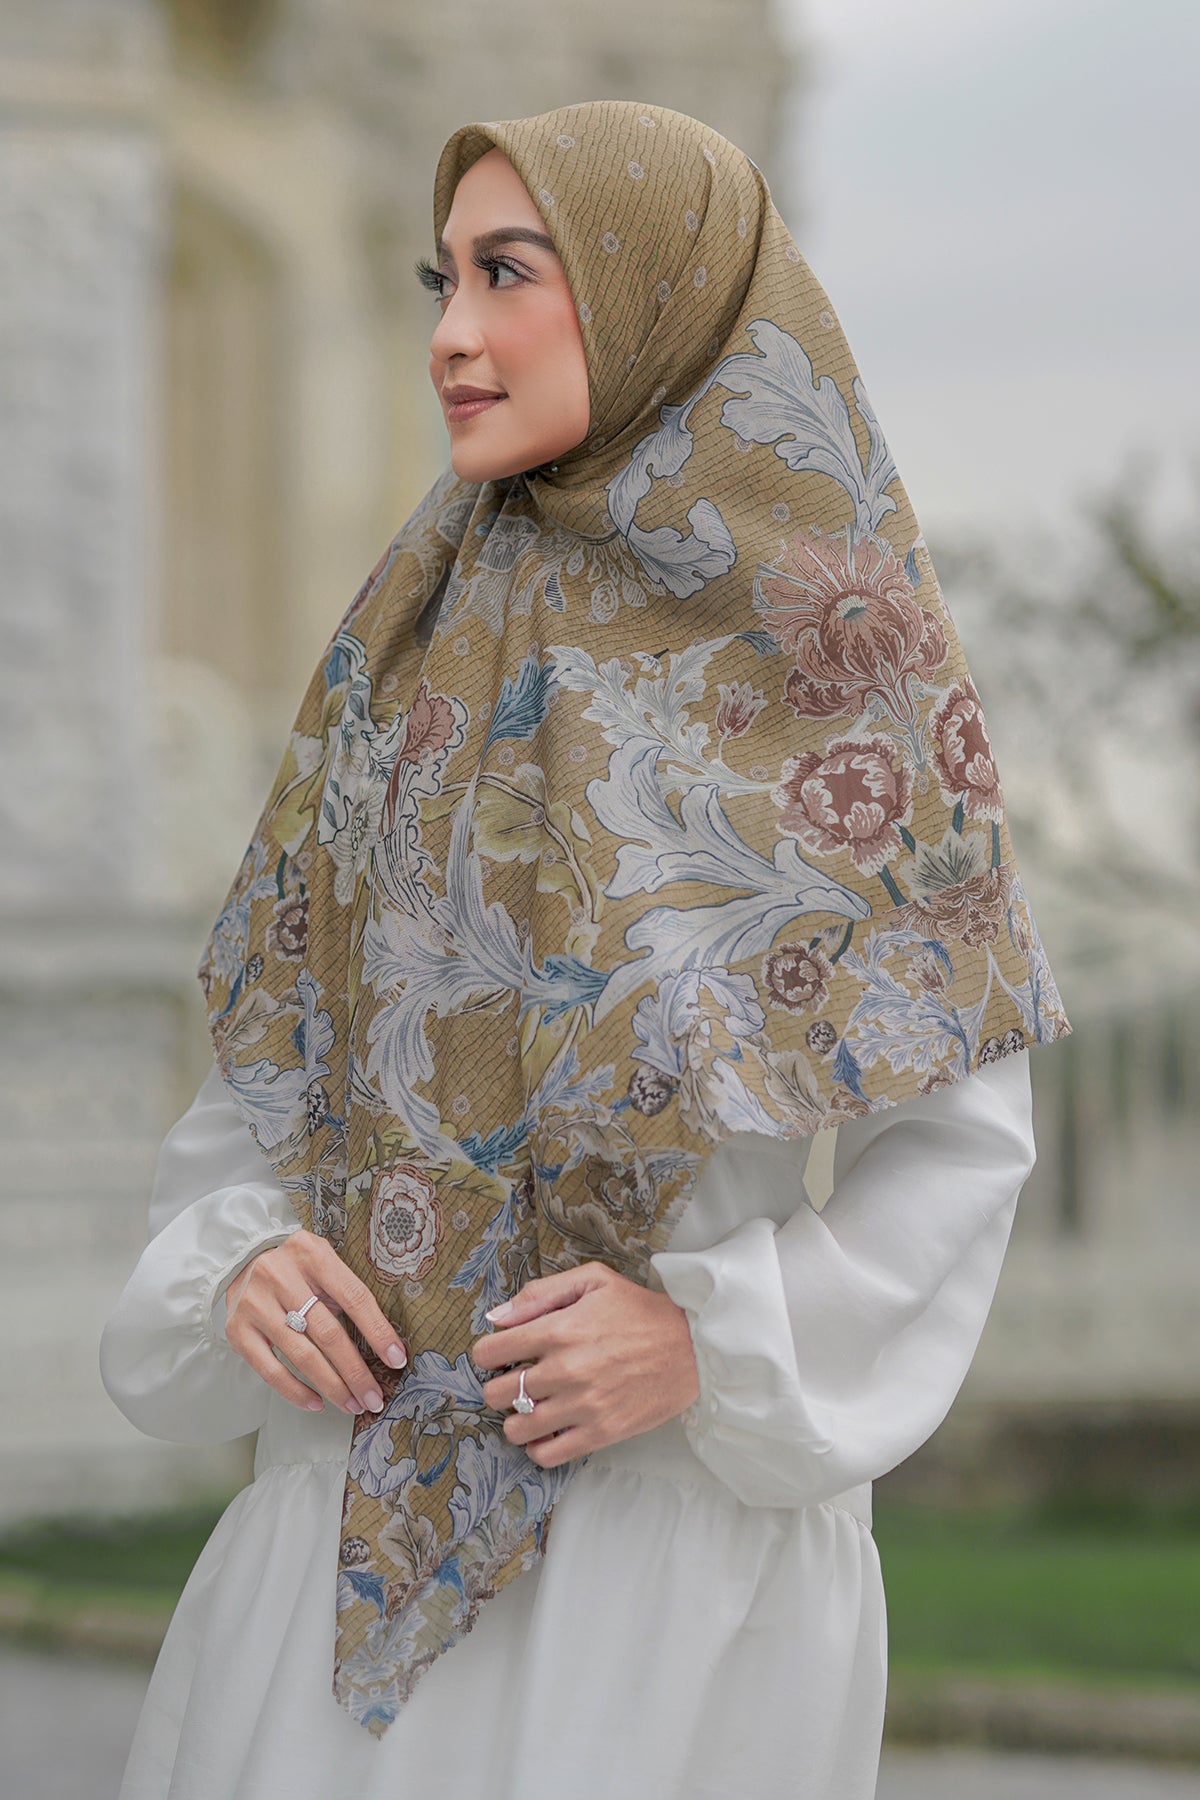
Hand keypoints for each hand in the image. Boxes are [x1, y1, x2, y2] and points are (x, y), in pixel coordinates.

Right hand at [223, 1229, 407, 1415]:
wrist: (242, 1260)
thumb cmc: (295, 1267)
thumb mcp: (323, 1263)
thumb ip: (346, 1292)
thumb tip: (384, 1341)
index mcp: (311, 1254)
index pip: (354, 1298)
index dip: (378, 1331)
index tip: (396, 1358)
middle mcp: (280, 1276)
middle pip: (327, 1333)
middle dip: (355, 1371)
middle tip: (374, 1397)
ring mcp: (256, 1305)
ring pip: (301, 1355)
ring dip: (332, 1386)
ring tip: (352, 1403)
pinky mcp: (237, 1331)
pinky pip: (270, 1370)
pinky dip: (295, 1391)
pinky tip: (316, 1403)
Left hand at [470, 1261, 699, 1469]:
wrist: (693, 1347)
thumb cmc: (640, 1311)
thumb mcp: (593, 1280)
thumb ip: (540, 1294)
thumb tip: (497, 1318)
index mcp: (558, 1329)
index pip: (488, 1353)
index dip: (487, 1354)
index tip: (500, 1355)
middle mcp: (565, 1370)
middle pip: (496, 1394)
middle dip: (498, 1386)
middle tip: (516, 1380)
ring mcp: (582, 1406)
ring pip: (515, 1428)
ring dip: (516, 1418)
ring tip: (532, 1407)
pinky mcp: (600, 1433)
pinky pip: (546, 1455)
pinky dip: (538, 1446)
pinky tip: (549, 1430)